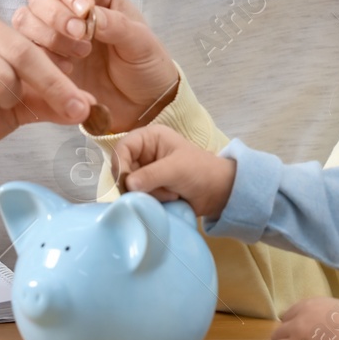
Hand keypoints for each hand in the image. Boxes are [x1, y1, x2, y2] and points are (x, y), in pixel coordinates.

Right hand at [14, 0, 178, 133]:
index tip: (83, 10)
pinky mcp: (46, 63)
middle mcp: (71, 12)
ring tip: (78, 57)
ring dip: (47, 37)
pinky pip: (27, 53)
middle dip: (55, 15)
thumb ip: (117, 25)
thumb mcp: (141, 43)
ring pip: (26, 21)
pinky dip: (41, 60)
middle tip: (80, 36)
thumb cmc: (146, 66)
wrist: (142, 106)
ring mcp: (56, 37)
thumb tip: (90, 14)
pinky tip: (67, 71)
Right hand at [112, 125, 234, 218]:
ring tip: (170, 193)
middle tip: (157, 191)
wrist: (218, 192)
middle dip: (138, 184)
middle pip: (122, 170)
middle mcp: (143, 153)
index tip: (128, 184)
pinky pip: (138, 197)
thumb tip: (128, 184)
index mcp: (149, 138)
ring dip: (148, 194)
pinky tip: (169, 198)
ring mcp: (145, 172)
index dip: (121, 165)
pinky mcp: (148, 188)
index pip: (122, 148)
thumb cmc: (200, 171)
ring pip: (129, 187)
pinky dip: (151, 201)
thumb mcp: (176, 169)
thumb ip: (151, 175)